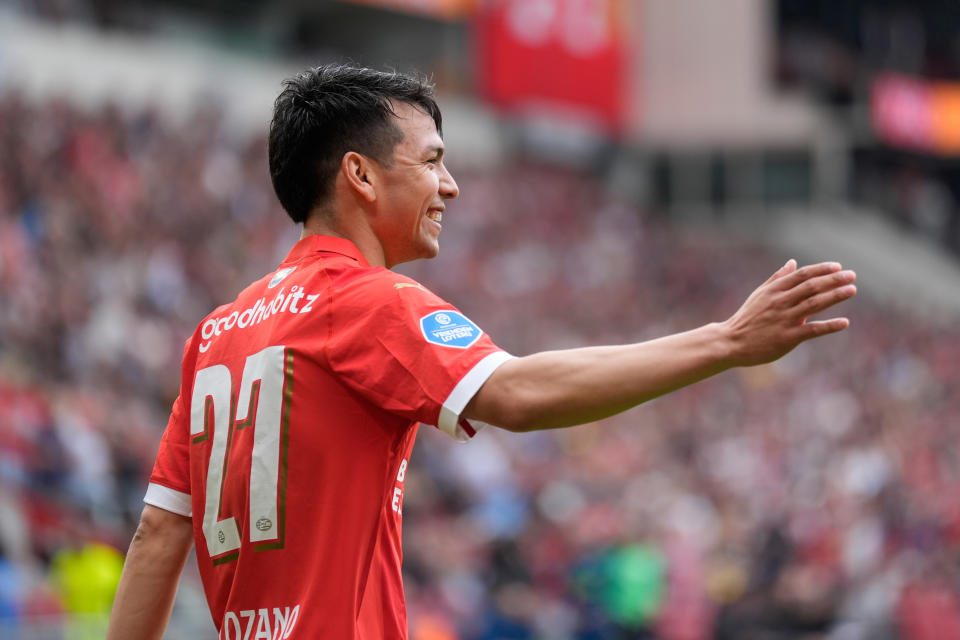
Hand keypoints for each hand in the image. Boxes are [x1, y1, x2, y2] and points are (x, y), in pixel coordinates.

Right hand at [721, 259, 856, 366]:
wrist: (731, 342)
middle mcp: (780, 302)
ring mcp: (784, 319)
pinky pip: (812, 330)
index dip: (821, 269)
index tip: (838, 266)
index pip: (802, 275)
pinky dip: (829, 325)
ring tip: (852, 290)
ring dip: (835, 296)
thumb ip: (777, 278)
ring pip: (814, 304)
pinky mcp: (787, 337)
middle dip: (834, 279)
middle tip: (852, 275)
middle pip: (811, 286)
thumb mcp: (759, 294)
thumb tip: (792, 262)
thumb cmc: (746, 318)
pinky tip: (844, 322)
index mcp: (774, 290)